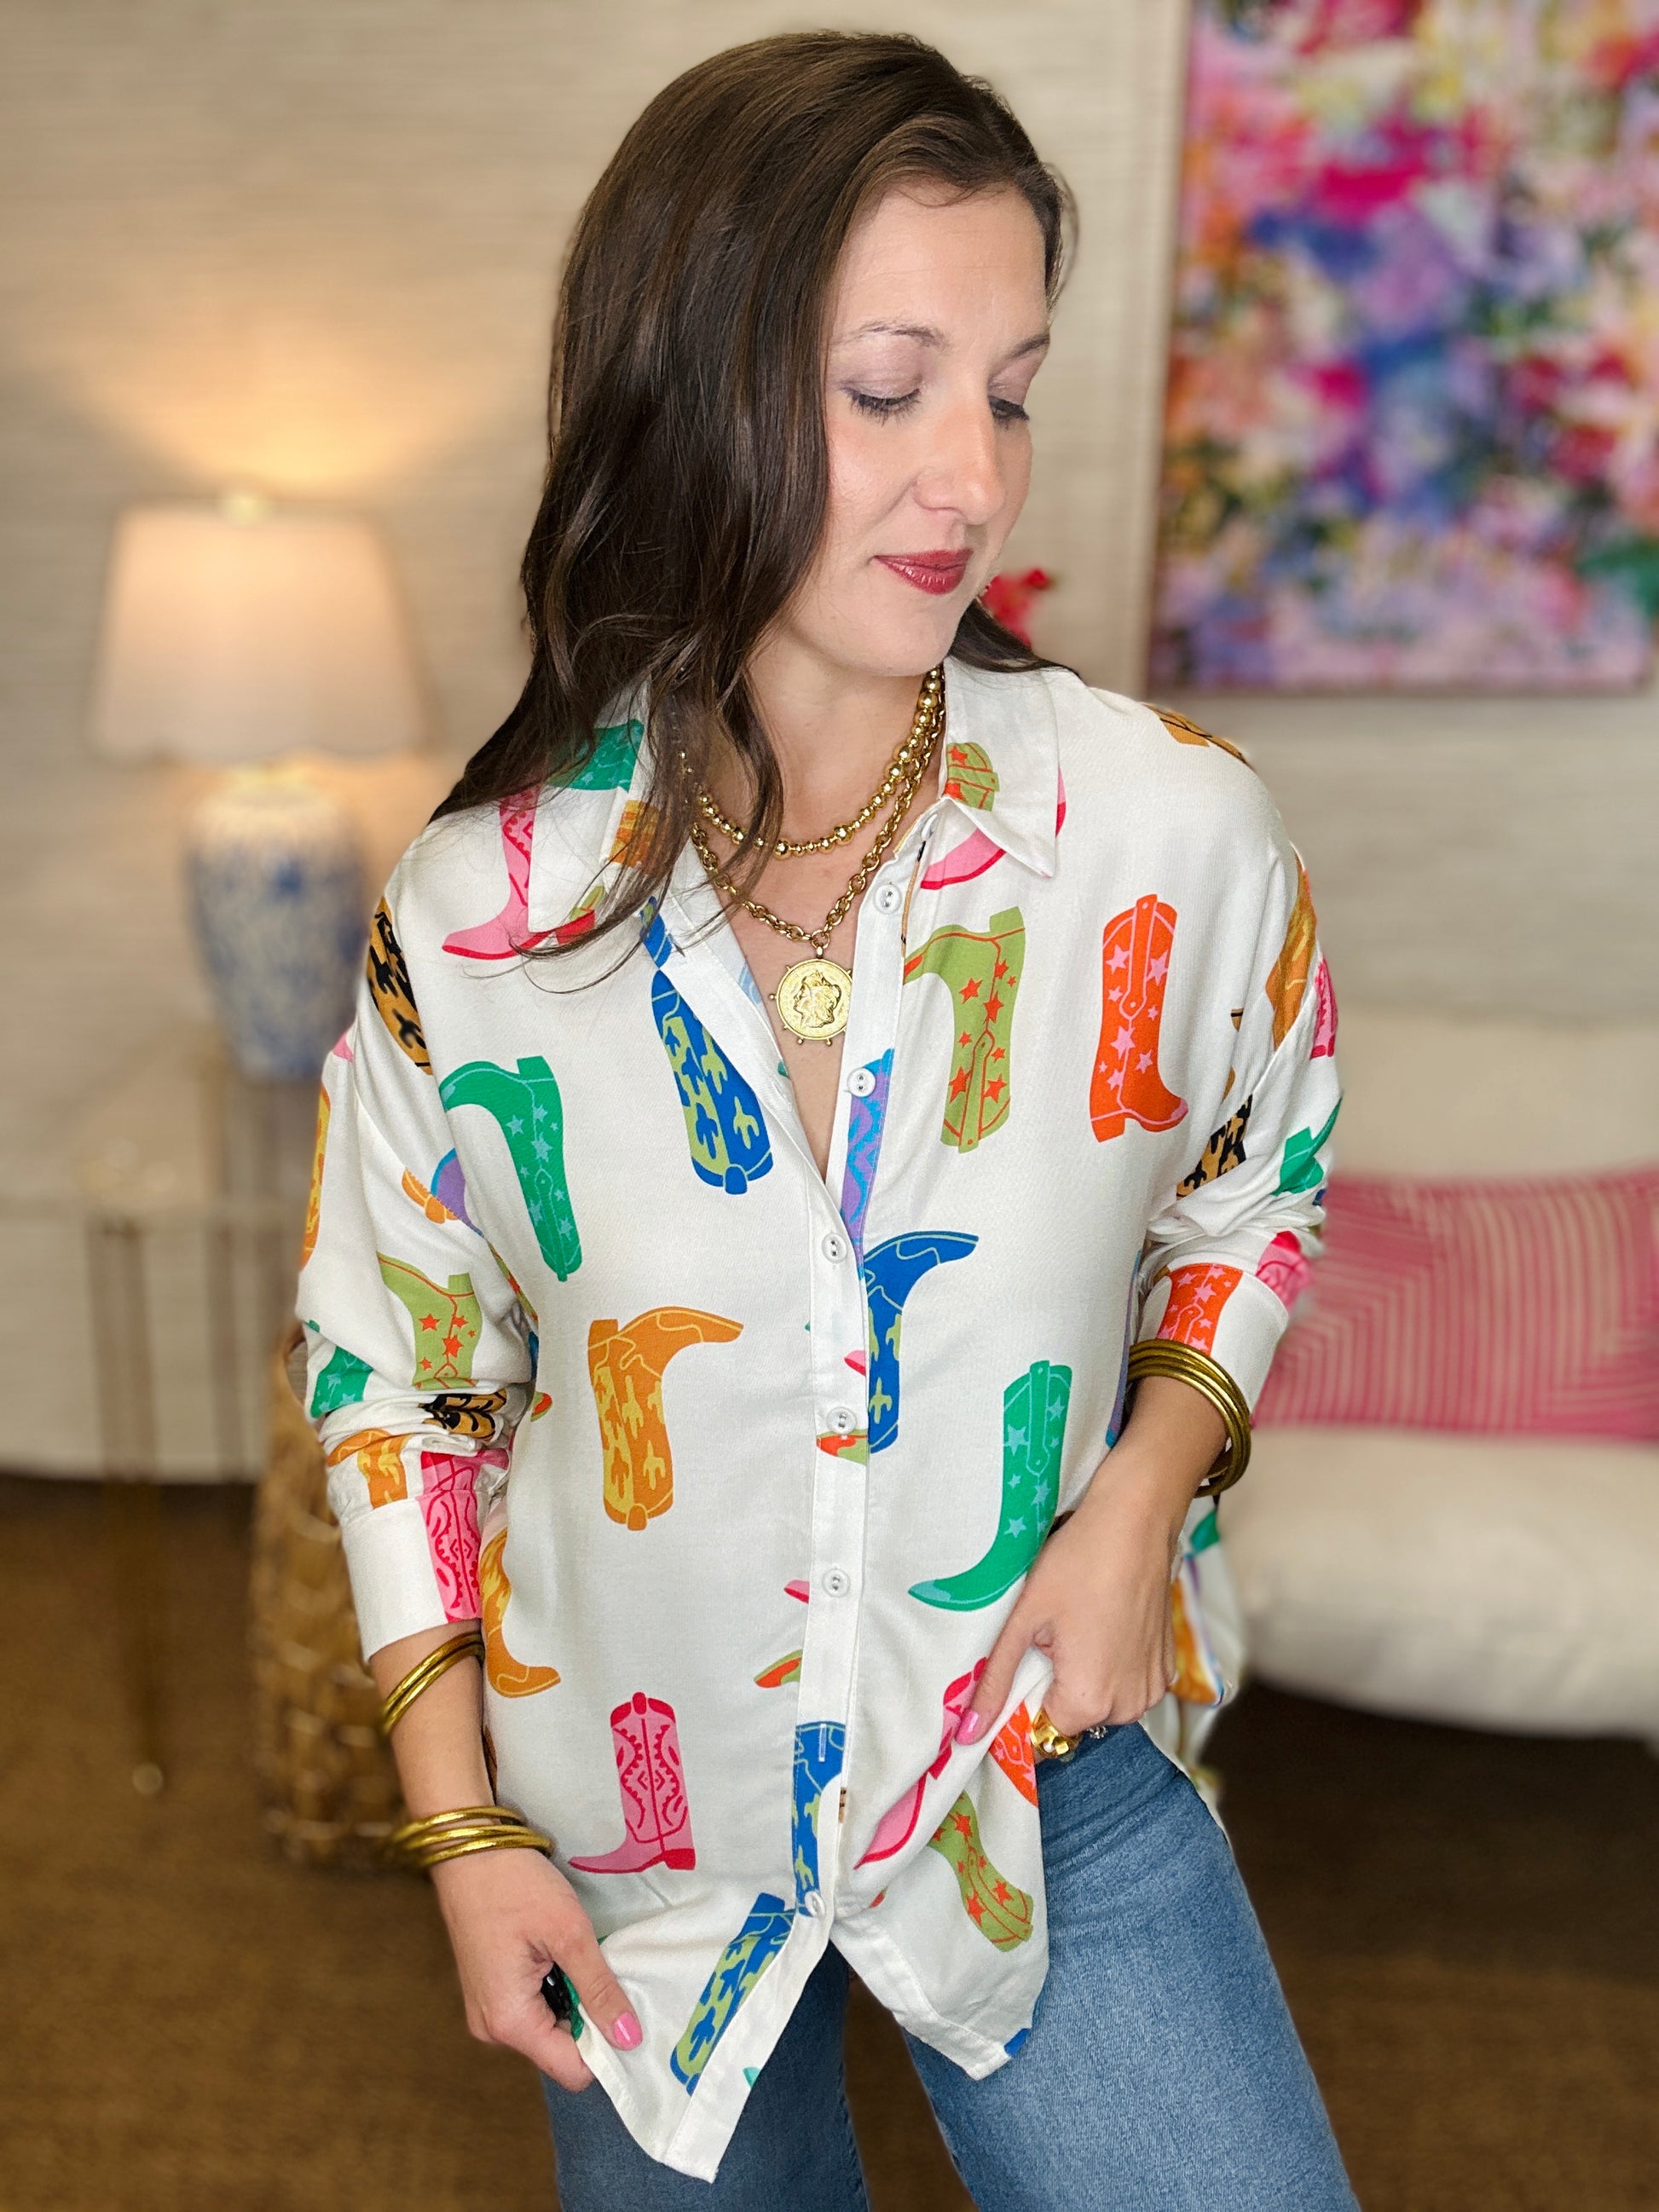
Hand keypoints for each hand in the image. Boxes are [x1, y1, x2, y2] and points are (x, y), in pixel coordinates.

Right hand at [431, 1845, 641, 2090]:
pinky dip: (553, 1988)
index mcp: (509, 2022)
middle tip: (605, 1971)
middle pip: (560, 2050)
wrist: (469, 1847)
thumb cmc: (515, 1885)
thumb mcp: (568, 1932)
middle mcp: (492, 2029)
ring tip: (579, 1956)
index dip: (606, 2048)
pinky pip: (532, 2008)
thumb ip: (599, 1988)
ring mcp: (486, 2011)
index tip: (629, 2013)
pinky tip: (560, 1955)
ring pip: (548, 2028)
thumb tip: (630, 2039)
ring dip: (571, 2000)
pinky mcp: (488, 1991)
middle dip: (588, 2018)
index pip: (571, 2070)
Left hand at [954, 1373, 1224, 1743]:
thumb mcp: (1023, 1620)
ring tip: (1074, 1624)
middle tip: (1045, 1635)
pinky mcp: (1166, 1667)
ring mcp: (1153, 1688)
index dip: (1020, 1705)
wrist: (1137, 1520)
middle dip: (1051, 1687)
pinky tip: (1101, 1622)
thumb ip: (994, 1682)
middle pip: (1071, 1719)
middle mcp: (1129, 1706)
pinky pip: (1125, 1684)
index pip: (1041, 1734)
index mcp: (1090, 1700)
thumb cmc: (1077, 1562)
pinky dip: (1109, 1664)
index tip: (1018, 1665)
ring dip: (1081, 1676)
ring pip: (1099, 1702)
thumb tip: (965, 1735)